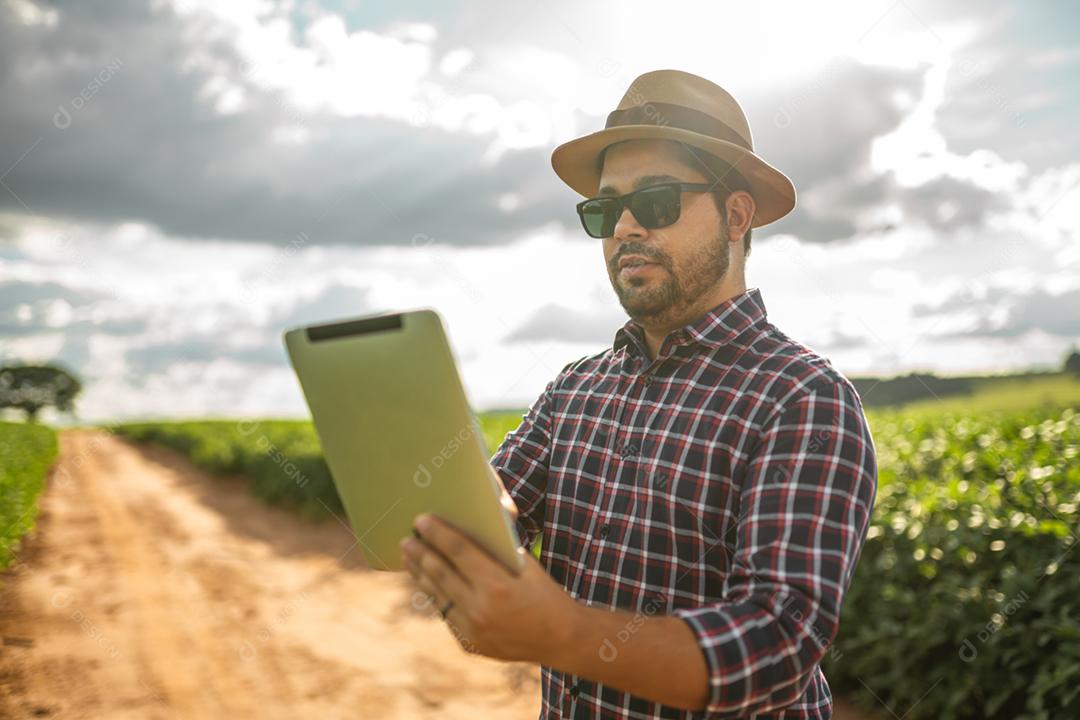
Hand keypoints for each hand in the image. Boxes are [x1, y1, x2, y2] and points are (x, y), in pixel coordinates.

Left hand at [400, 513, 575, 662]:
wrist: (560, 638)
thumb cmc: (544, 592)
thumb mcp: (526, 565)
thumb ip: (496, 551)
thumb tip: (464, 530)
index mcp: (497, 584)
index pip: (459, 550)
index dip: (437, 533)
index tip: (421, 520)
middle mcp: (481, 609)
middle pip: (440, 573)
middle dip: (420, 553)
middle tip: (406, 539)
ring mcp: (473, 630)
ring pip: (437, 596)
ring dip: (420, 574)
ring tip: (410, 558)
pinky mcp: (470, 644)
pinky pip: (447, 614)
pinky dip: (435, 596)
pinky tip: (427, 582)